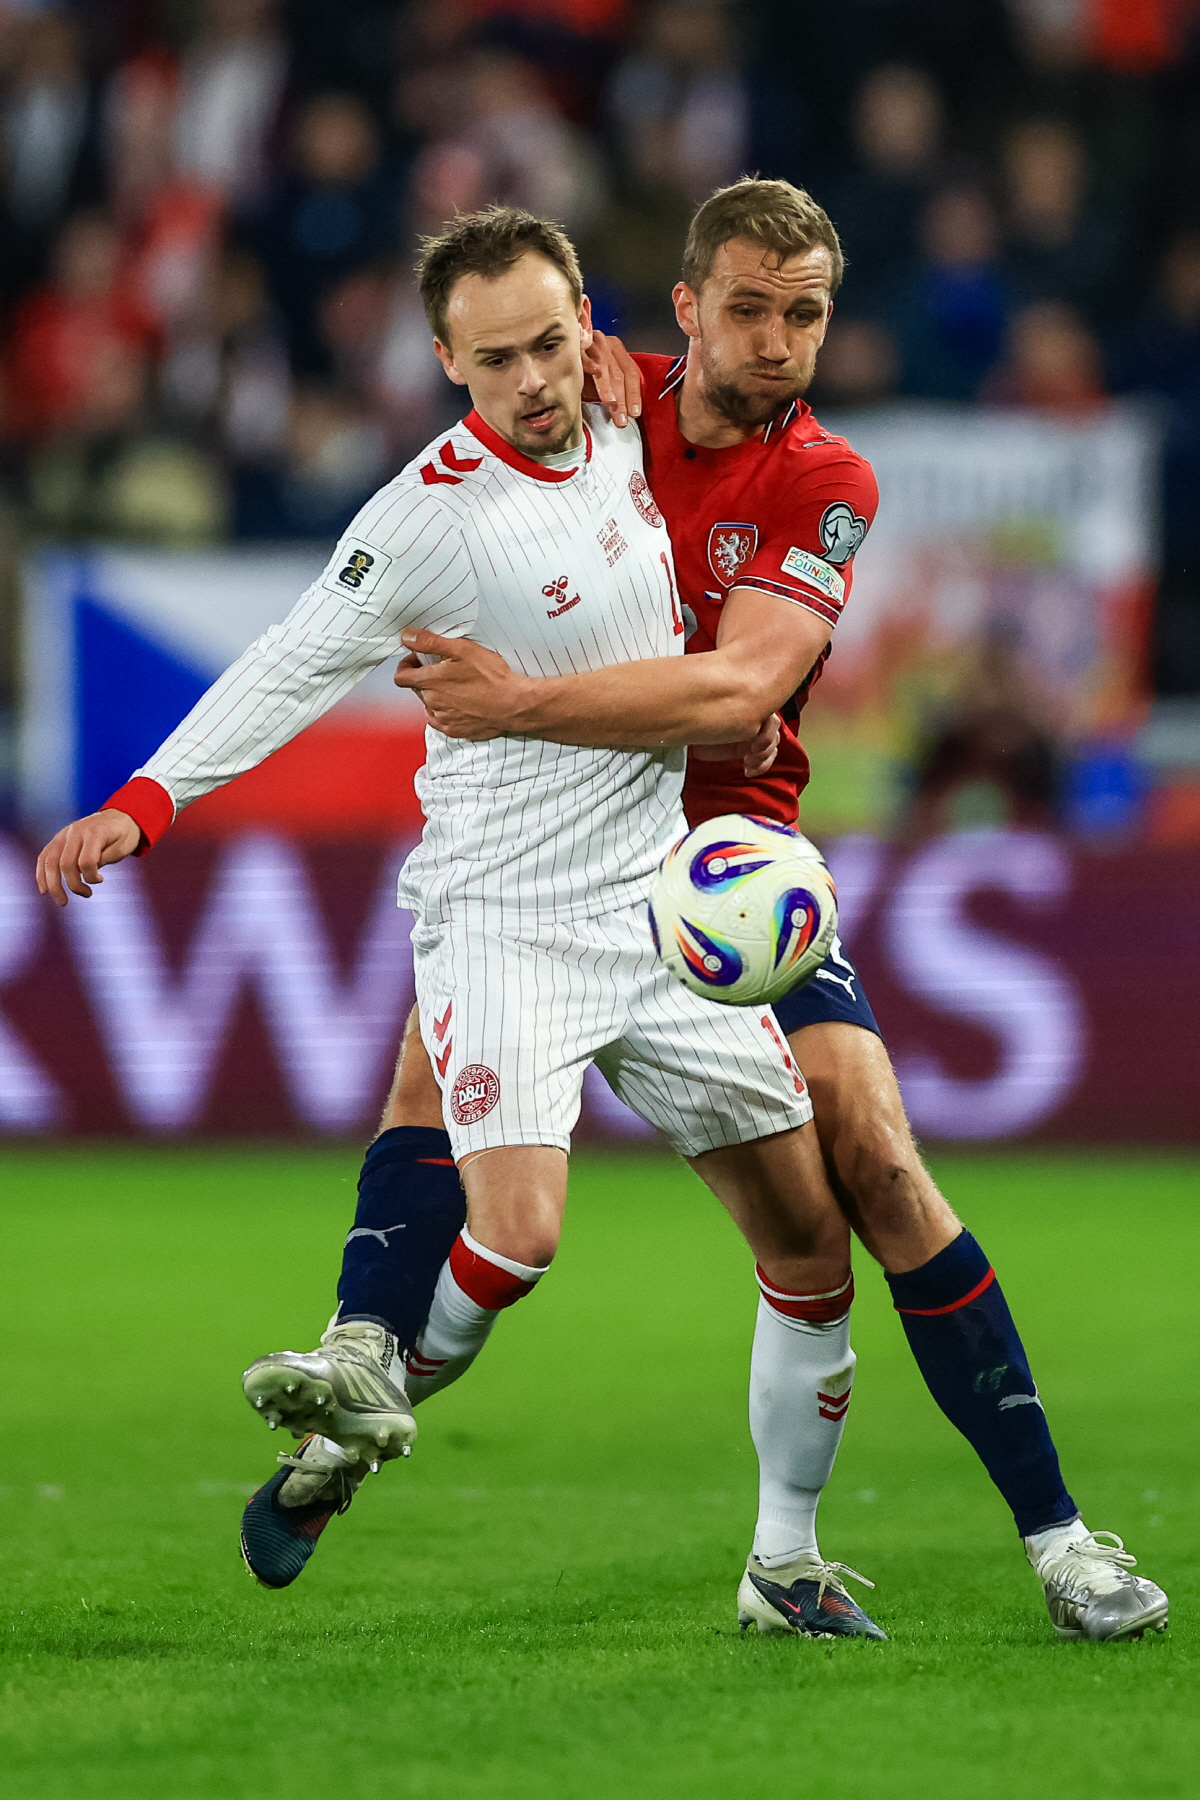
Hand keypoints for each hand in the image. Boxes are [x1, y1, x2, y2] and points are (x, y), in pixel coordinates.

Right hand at [36, 808, 141, 905]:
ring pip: (50, 862)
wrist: (118, 816)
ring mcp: (64, 834)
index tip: (101, 880)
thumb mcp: (121, 848)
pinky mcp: (58, 838)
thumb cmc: (122, 835)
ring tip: (62, 901)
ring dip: (53, 885)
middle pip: (66, 863)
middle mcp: (75, 831)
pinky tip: (44, 890)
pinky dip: (41, 874)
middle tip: (87, 894)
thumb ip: (103, 860)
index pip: (86, 861)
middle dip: (73, 885)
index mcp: (94, 832)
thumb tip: (84, 874)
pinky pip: (44, 856)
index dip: (92, 877)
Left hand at [395, 630, 529, 738]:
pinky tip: (462, 702)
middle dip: (426, 678)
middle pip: (417, 689)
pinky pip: (441, 720)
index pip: (400, 677)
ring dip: (437, 695)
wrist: (513, 704)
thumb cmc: (490, 676)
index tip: (418, 660)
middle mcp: (432, 702)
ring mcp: (443, 718)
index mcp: (430, 682)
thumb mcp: (461, 649)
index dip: (406, 665)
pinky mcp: (454, 730)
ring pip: (430, 705)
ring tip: (458, 686)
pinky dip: (447, 710)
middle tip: (446, 669)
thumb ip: (429, 642)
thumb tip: (406, 637)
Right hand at [581, 329, 641, 428]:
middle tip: (621, 418)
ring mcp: (590, 342)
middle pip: (619, 373)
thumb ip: (612, 391)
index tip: (634, 413)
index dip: (634, 394)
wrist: (558, 352)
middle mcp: (605, 343)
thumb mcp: (600, 380)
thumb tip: (621, 413)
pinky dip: (589, 364)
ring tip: (610, 403)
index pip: (631, 372)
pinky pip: (583, 355)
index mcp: (615, 350)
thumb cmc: (580, 368)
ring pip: (604, 366)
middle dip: (621, 398)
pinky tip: (594, 371)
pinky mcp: (575, 344)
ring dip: (607, 386)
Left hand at [688, 715, 781, 776]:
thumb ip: (738, 715)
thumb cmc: (702, 723)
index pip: (772, 721)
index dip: (767, 735)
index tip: (754, 746)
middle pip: (774, 736)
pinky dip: (761, 767)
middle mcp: (754, 721)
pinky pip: (765, 759)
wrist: (691, 736)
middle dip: (765, 749)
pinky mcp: (748, 751)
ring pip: (772, 748)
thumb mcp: (720, 717)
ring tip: (748, 763)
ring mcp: (752, 737)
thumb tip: (752, 718)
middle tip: (749, 757)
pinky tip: (748, 770)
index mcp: (751, 710)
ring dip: (763, 759)